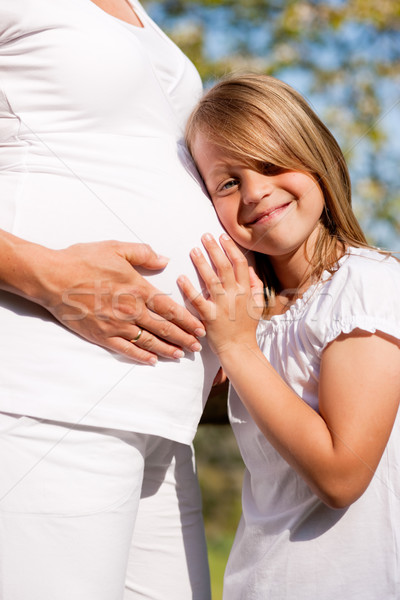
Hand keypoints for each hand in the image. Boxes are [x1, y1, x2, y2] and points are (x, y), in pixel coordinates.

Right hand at [36, 241, 204, 363]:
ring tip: (180, 354)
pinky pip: (125, 349)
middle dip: (183, 338)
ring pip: (148, 341)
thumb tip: (165, 260)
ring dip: (167, 349)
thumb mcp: (116, 248)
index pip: (170, 308)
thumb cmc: (83, 260)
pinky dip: (140, 356)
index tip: (201, 327)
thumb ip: (144, 254)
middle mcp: (130, 310)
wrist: (53, 277)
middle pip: (164, 328)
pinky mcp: (101, 335)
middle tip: (197, 346)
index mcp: (137, 289)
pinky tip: (152, 360)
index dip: (188, 320)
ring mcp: (116, 325)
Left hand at [177, 233, 263, 356]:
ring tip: (194, 250)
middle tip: (205, 236)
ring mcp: (222, 306)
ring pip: (211, 280)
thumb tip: (250, 268)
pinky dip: (189, 288)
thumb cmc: (247, 326)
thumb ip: (256, 285)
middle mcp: (235, 296)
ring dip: (201, 263)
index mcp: (246, 291)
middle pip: (224, 267)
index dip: (230, 248)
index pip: (239, 263)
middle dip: (214, 249)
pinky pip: (198, 300)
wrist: (239, 348)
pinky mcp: (209, 317)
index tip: (222, 237)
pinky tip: (181, 277)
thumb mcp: (257, 304)